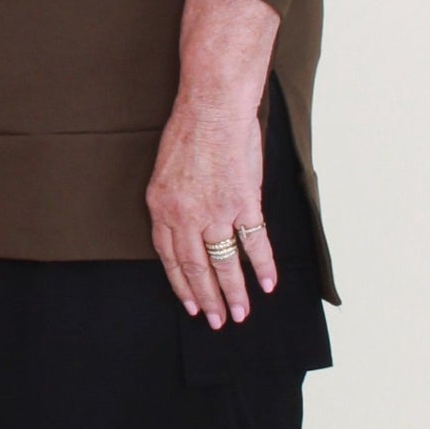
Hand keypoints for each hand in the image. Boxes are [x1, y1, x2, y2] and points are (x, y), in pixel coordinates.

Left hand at [146, 0, 281, 329]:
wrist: (212, 106)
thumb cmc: (189, 132)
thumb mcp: (165, 171)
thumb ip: (172, 203)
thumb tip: (183, 228)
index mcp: (161, 208)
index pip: (169, 258)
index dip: (182, 285)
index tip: (192, 305)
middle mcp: (185, 215)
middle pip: (196, 268)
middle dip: (208, 299)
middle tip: (219, 322)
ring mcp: (215, 211)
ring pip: (224, 263)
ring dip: (235, 292)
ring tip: (242, 313)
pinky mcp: (243, 202)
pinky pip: (254, 242)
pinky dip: (263, 265)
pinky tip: (268, 283)